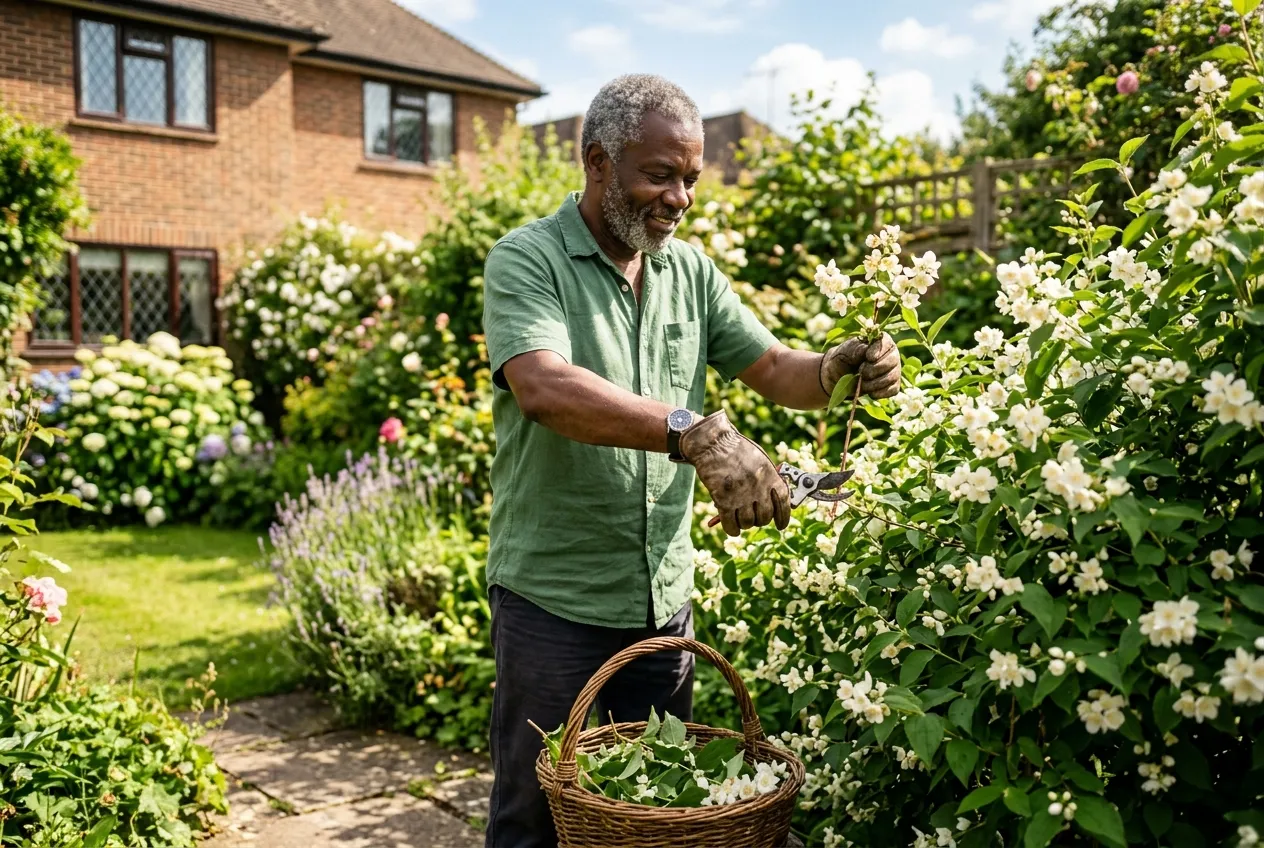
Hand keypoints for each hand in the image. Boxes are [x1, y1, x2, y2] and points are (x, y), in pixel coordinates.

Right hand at [678, 411, 790, 536]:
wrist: (712, 443)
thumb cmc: (736, 450)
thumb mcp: (759, 460)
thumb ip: (768, 479)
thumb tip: (776, 502)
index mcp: (769, 474)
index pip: (783, 502)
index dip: (783, 517)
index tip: (781, 525)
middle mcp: (758, 486)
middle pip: (765, 516)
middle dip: (760, 520)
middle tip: (754, 516)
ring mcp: (740, 494)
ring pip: (748, 522)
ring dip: (745, 524)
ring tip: (740, 517)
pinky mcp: (723, 500)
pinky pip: (730, 524)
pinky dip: (732, 529)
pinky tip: (732, 529)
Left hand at [819, 333, 899, 399]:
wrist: (838, 378)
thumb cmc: (841, 361)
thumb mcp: (842, 353)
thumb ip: (854, 349)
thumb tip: (866, 348)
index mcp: (877, 341)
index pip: (886, 341)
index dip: (879, 350)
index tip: (869, 357)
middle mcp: (889, 354)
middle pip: (893, 360)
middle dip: (875, 369)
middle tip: (860, 372)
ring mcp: (893, 370)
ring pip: (892, 376)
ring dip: (875, 383)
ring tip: (861, 383)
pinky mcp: (892, 385)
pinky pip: (892, 389)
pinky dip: (880, 393)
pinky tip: (870, 392)